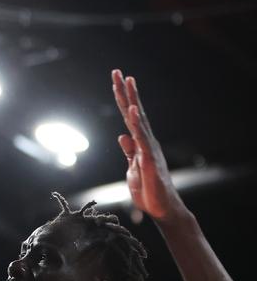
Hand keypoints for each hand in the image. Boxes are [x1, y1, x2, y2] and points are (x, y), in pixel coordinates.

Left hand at [111, 70, 185, 220]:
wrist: (162, 209)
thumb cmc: (149, 190)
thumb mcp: (133, 168)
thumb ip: (129, 151)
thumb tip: (122, 135)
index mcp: (140, 143)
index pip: (130, 117)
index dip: (123, 99)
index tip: (117, 81)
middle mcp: (146, 141)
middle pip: (134, 112)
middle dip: (126, 92)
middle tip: (118, 72)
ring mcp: (149, 149)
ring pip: (139, 120)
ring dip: (133, 100)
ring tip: (128, 81)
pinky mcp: (149, 159)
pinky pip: (143, 139)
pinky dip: (138, 124)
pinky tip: (134, 110)